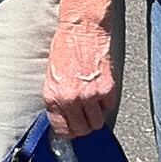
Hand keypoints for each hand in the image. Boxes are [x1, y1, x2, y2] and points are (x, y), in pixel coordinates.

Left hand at [42, 13, 118, 136]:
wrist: (81, 29)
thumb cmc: (65, 45)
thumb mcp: (51, 75)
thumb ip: (57, 97)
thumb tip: (62, 114)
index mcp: (53, 95)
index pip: (61, 128)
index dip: (68, 132)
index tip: (71, 130)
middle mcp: (70, 98)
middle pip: (82, 130)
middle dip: (83, 127)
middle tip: (84, 118)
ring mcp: (89, 95)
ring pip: (97, 123)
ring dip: (96, 116)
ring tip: (92, 104)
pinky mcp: (106, 89)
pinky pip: (108, 107)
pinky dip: (106, 103)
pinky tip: (100, 91)